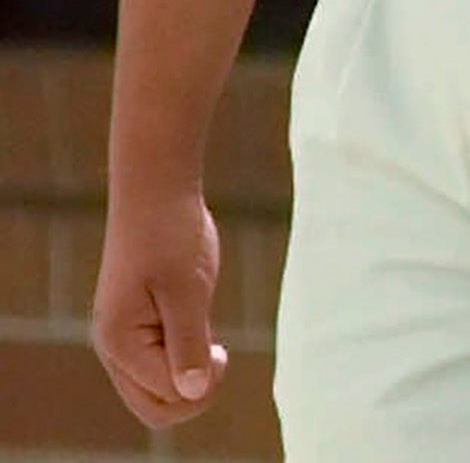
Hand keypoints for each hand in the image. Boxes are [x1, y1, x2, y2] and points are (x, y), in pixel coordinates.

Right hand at [93, 184, 228, 426]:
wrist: (157, 194)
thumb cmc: (170, 236)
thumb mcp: (186, 289)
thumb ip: (188, 343)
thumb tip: (195, 393)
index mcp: (120, 344)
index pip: (164, 399)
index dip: (201, 387)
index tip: (221, 350)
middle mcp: (116, 349)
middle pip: (155, 407)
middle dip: (194, 395)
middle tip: (221, 354)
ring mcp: (129, 339)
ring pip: (159, 389)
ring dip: (191, 378)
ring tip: (213, 342)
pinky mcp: (145, 326)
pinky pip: (165, 364)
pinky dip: (189, 361)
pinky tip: (206, 336)